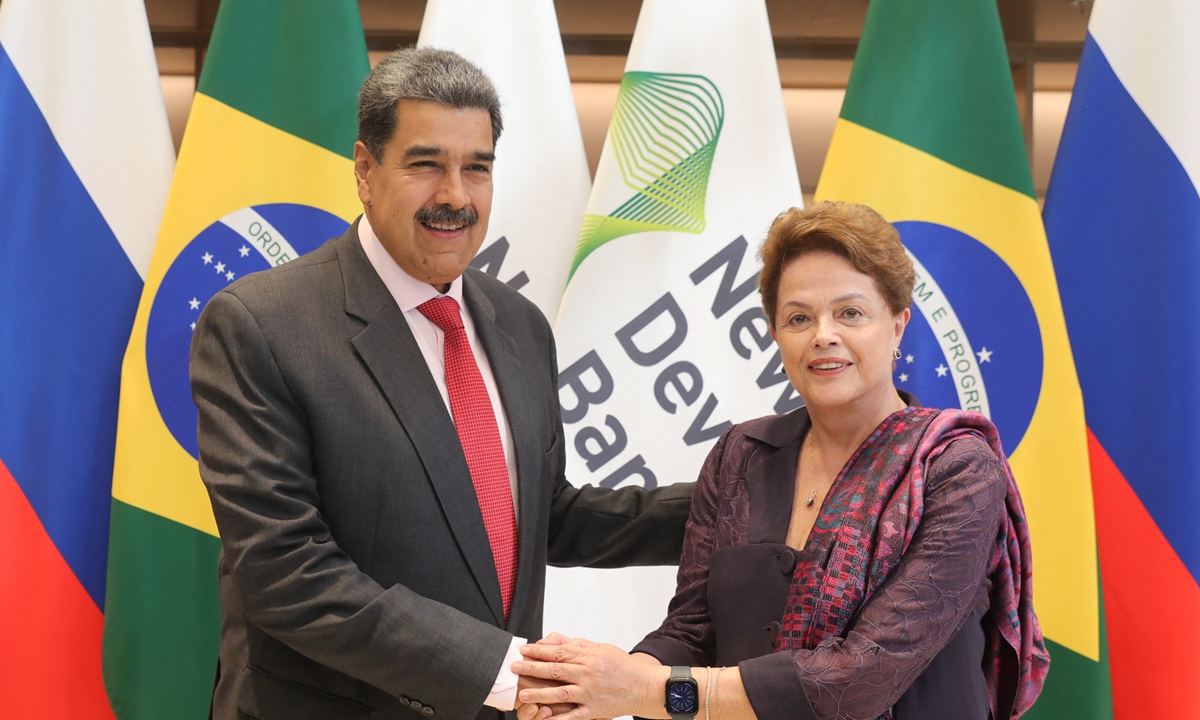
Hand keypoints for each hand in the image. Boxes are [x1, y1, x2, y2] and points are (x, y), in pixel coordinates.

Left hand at [513, 637, 665, 719]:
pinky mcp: (594, 710)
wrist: (643, 686)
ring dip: (540, 694)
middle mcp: (588, 674)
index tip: (523, 651)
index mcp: (589, 656)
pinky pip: (573, 716)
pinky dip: (558, 719)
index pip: (558, 652)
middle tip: (515, 668)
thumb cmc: (620, 665)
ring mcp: (590, 693)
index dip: (539, 652)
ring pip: (560, 693)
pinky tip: (544, 719)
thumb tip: (549, 641)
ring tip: (523, 694)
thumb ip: (574, 643)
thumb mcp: (599, 647)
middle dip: (532, 669)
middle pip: (555, 671)